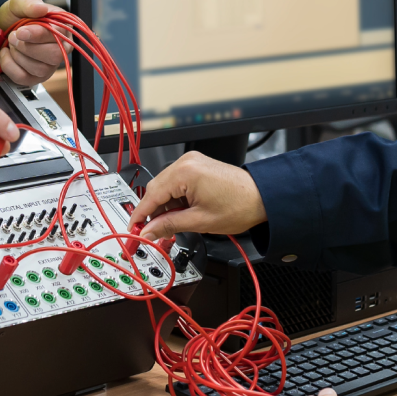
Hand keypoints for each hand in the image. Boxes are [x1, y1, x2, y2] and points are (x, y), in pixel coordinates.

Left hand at [0, 0, 64, 86]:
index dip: (39, 35)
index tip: (21, 32)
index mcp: (62, 28)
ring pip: (39, 69)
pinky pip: (24, 78)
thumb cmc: (17, 16)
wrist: (2, 27)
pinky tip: (6, 54)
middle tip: (13, 36)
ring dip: (18, 55)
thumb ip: (29, 3)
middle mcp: (61, 49)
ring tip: (11, 43)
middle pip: (54, 56)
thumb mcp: (19, 3)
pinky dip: (9, 65)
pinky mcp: (36, 78)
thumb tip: (41, 8)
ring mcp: (50, 66)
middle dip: (27, 47)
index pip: (59, 35)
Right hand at [128, 152, 266, 240]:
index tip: (133, 230)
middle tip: (151, 233)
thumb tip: (148, 231)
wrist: (263, 198)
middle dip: (153, 212)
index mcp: (185, 172)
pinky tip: (180, 213)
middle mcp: (186, 162)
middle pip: (156, 189)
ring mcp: (192, 162)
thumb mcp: (199, 221)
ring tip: (173, 225)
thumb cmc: (240, 205)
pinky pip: (176, 182)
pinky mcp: (197, 166)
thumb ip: (168, 225)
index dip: (140, 216)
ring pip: (165, 186)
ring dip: (165, 207)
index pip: (151, 195)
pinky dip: (175, 198)